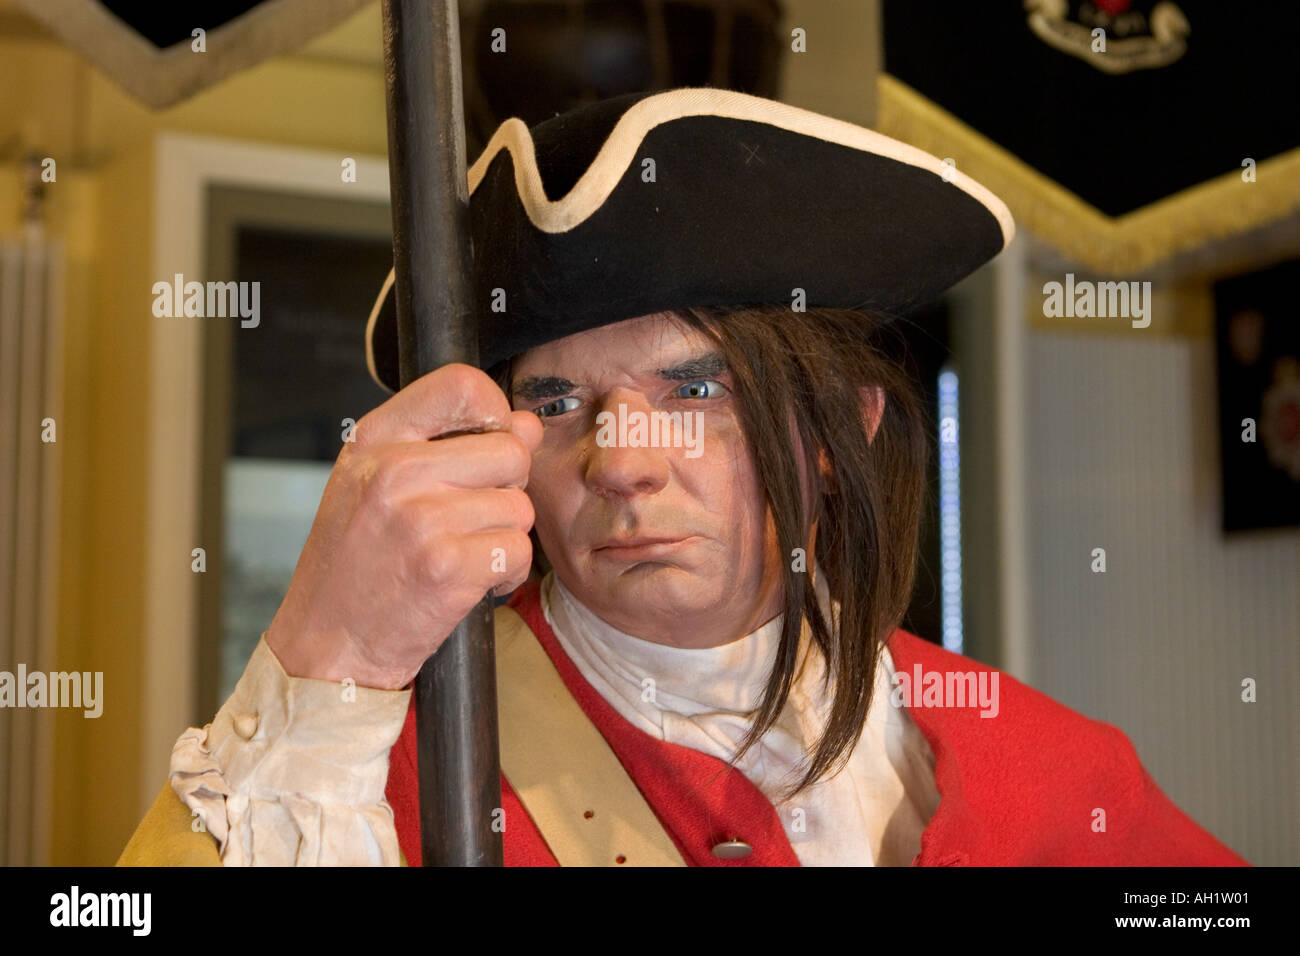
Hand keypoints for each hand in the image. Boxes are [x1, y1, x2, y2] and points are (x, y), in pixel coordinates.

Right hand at [265, 363, 542, 689]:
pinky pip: (519, 551)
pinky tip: (470, 582)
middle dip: (507, 486)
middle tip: (472, 517)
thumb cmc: (354, 564)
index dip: (495, 409)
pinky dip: (506, 573)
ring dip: (505, 536)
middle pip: (510, 450)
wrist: (324, 645)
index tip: (491, 439)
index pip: (460, 383)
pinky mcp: (448, 567)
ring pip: (520, 506)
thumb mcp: (379, 486)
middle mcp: (395, 472)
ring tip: (461, 554)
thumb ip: (449, 446)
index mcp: (375, 441)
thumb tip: (526, 424)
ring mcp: (422, 519)